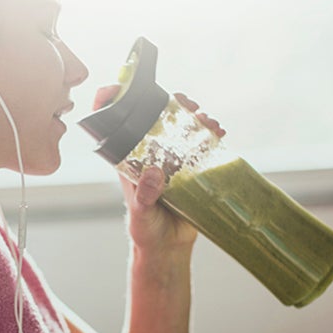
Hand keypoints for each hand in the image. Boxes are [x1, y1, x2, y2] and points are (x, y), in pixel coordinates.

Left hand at [92, 86, 225, 253]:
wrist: (168, 247)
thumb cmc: (145, 230)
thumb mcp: (141, 213)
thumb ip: (144, 195)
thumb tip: (154, 174)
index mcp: (129, 159)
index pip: (114, 123)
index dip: (112, 100)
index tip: (120, 85)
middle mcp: (150, 153)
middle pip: (154, 116)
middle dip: (170, 103)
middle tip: (185, 102)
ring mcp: (171, 158)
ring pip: (181, 127)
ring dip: (195, 118)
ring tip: (207, 119)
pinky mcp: (191, 168)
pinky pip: (201, 145)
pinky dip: (212, 135)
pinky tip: (220, 132)